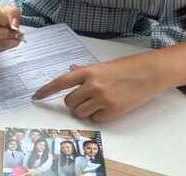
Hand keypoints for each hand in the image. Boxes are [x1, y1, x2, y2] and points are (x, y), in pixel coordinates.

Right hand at [0, 3, 22, 55]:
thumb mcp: (4, 8)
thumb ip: (12, 13)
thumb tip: (15, 25)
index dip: (6, 20)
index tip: (14, 24)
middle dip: (9, 34)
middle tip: (17, 33)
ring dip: (9, 43)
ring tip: (15, 38)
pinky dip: (4, 47)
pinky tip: (6, 42)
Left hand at [32, 58, 165, 121]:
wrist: (148, 74)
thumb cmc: (126, 68)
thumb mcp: (103, 66)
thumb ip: (85, 72)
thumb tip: (71, 71)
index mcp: (88, 72)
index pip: (61, 82)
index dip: (46, 90)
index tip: (36, 97)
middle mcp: (92, 85)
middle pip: (69, 102)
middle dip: (74, 103)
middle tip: (87, 98)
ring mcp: (102, 99)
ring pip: (80, 113)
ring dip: (85, 110)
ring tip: (99, 101)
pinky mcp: (112, 111)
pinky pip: (95, 119)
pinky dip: (99, 116)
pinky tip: (110, 106)